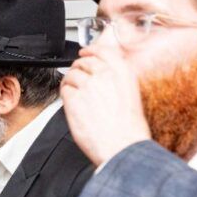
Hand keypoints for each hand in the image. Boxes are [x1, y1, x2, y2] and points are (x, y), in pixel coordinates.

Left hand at [60, 45, 150, 165]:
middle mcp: (105, 75)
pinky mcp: (74, 99)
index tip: (85, 52)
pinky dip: (64, 93)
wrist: (122, 146)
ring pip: (71, 75)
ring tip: (72, 88)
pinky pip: (64, 90)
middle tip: (76, 74)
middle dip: (78, 67)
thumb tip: (103, 78)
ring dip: (69, 80)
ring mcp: (88, 86)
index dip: (90, 50)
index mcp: (123, 73)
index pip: (102, 51)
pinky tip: (69, 100)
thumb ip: (117, 82)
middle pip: (83, 62)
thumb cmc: (129, 129)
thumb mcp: (132, 96)